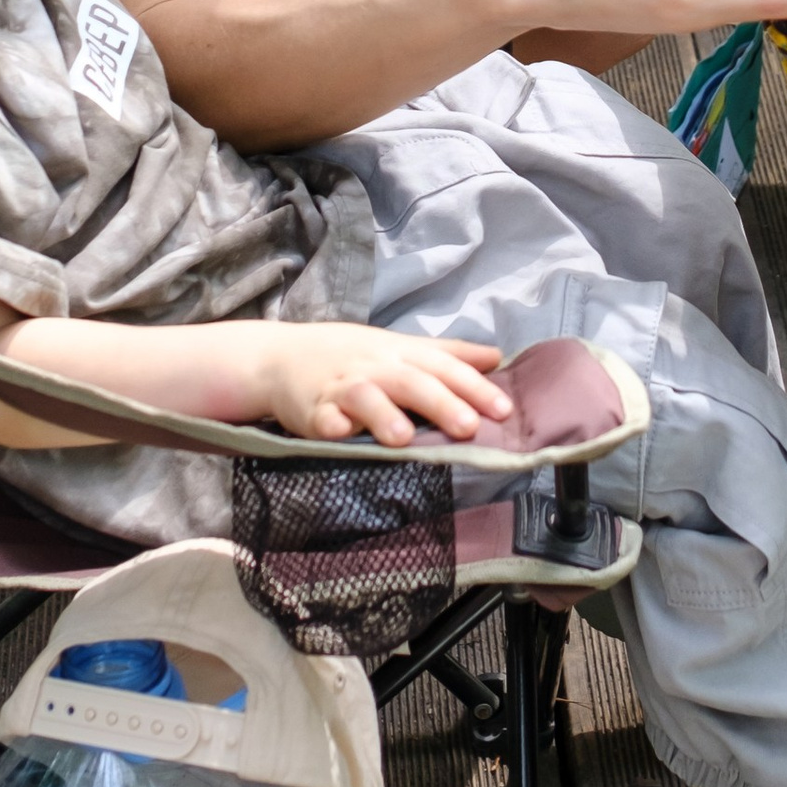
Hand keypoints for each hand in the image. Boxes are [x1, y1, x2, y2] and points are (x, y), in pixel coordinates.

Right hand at [253, 322, 514, 447]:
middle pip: (411, 382)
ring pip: (365, 396)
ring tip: (404, 439)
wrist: (282, 355)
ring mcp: (341, 386)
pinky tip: (338, 434)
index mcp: (401, 354)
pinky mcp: (310, 408)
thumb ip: (449, 354)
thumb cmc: (353, 356)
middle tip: (469, 427)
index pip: (443, 367)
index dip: (474, 387)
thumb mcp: (401, 348)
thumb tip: (497, 357)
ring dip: (383, 415)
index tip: (504, 410)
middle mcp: (376, 367)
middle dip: (440, 403)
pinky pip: (319, 416)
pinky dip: (329, 424)